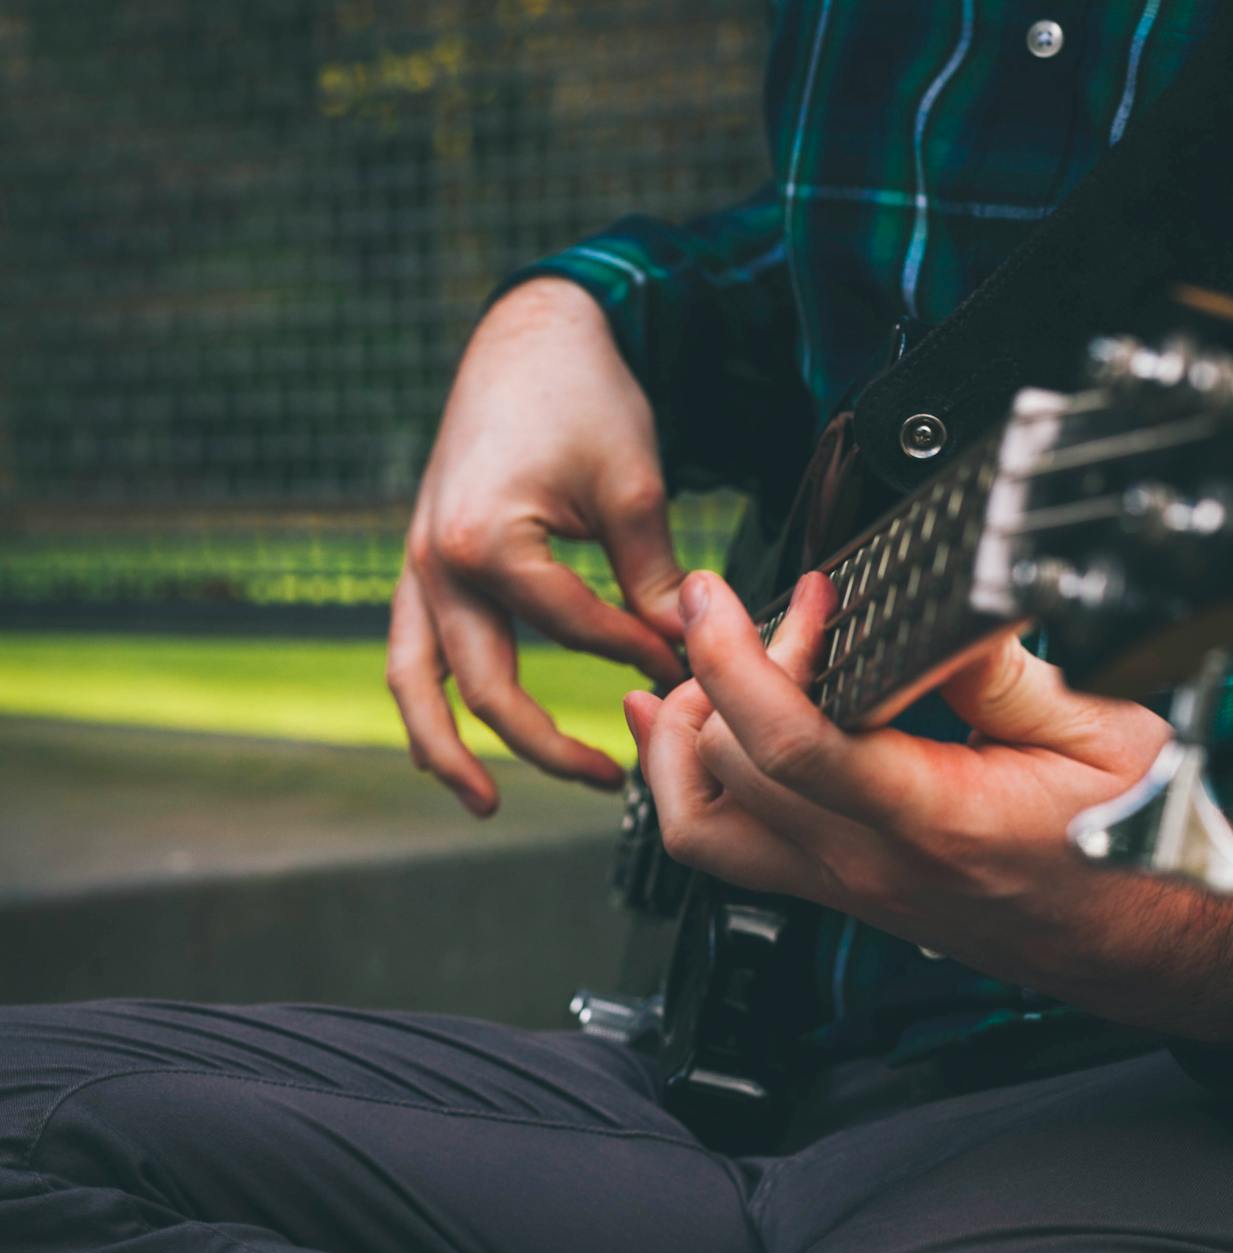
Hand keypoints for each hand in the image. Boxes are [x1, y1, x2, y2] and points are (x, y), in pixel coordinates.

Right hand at [388, 278, 685, 814]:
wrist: (528, 335)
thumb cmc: (582, 397)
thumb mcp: (632, 487)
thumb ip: (653, 581)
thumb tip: (686, 654)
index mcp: (486, 542)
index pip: (574, 633)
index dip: (638, 656)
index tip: (688, 669)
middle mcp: (434, 563)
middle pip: (485, 687)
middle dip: (548, 744)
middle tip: (611, 781)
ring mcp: (415, 563)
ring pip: (415, 683)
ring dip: (445, 750)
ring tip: (483, 803)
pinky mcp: (420, 559)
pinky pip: (409, 647)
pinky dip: (426, 698)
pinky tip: (452, 734)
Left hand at [626, 571, 1232, 1041]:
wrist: (1137, 942)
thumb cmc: (1132, 845)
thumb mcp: (1100, 735)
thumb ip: (1002, 673)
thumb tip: (925, 616)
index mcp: (933, 816)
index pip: (791, 742)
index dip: (735, 658)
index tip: (716, 598)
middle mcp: (866, 859)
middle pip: (729, 762)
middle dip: (729, 669)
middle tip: (780, 615)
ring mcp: (840, 880)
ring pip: (698, 824)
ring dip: (673, 741)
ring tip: (696, 675)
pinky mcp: (832, 886)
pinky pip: (725, 845)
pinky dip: (686, 783)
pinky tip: (686, 732)